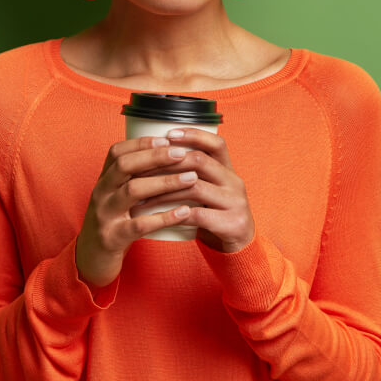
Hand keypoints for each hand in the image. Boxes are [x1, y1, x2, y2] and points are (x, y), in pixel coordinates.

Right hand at [75, 135, 198, 287]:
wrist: (91, 259)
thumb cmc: (113, 222)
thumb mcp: (115, 196)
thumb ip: (132, 178)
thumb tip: (166, 153)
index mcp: (103, 180)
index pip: (117, 152)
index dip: (141, 143)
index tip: (167, 139)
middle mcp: (100, 193)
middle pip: (125, 166)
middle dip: (155, 157)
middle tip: (182, 153)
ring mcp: (104, 215)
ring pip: (133, 191)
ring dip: (165, 182)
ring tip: (191, 178)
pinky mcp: (112, 237)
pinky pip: (140, 225)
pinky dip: (164, 217)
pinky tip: (184, 212)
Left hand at [131, 127, 255, 253]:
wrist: (239, 247)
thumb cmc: (215, 214)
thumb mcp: (210, 190)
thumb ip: (194, 174)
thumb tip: (156, 153)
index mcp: (229, 170)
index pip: (216, 143)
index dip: (193, 135)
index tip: (168, 134)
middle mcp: (235, 182)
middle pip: (200, 161)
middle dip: (168, 163)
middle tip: (142, 168)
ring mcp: (235, 203)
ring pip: (195, 187)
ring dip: (164, 191)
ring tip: (142, 196)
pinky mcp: (232, 224)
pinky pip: (198, 215)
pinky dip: (175, 214)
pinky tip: (158, 217)